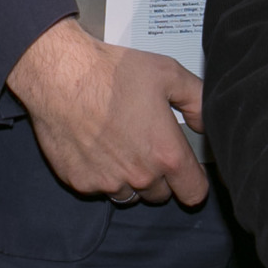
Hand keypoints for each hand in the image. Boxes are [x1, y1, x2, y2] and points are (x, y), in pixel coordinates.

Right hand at [5, 17, 206, 204]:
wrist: (60, 76)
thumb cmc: (113, 72)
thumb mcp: (168, 74)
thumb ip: (198, 101)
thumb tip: (207, 125)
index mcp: (166, 154)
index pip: (194, 193)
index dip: (193, 182)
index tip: (185, 171)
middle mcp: (140, 177)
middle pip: (161, 195)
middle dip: (158, 176)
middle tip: (144, 144)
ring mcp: (108, 183)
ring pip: (130, 194)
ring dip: (129, 178)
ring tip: (118, 144)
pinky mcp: (80, 183)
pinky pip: (98, 188)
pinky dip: (99, 174)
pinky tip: (94, 145)